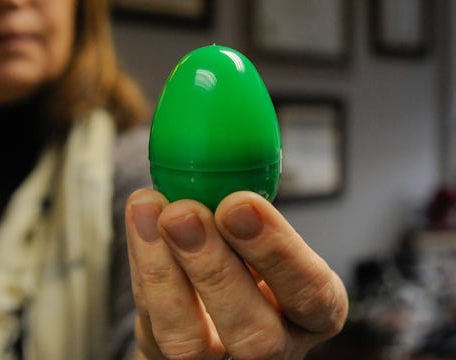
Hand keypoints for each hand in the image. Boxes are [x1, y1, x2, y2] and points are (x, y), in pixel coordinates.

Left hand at [125, 188, 347, 359]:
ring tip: (151, 211)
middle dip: (215, 270)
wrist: (212, 302)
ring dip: (164, 274)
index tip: (240, 203)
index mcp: (315, 310)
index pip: (312, 294)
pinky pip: (153, 330)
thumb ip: (253, 201)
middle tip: (185, 214)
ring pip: (191, 345)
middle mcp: (275, 347)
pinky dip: (144, 272)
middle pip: (255, 335)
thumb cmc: (250, 253)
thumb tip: (225, 118)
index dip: (279, 252)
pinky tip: (141, 222)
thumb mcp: (266, 229)